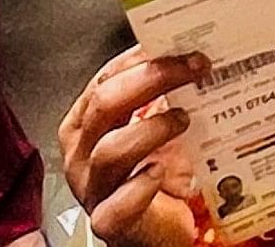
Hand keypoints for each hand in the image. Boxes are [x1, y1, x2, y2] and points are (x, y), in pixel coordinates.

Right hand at [56, 45, 211, 246]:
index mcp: (85, 124)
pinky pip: (118, 205)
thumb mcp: (150, 128)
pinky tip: (159, 173)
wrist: (153, 230)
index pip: (104, 79)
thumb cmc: (152, 174)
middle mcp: (82, 153)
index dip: (139, 60)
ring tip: (184, 118)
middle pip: (105, 105)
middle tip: (192, 68)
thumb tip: (193, 57)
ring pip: (110, 150)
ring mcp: (92, 188)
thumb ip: (161, 97)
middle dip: (151, 79)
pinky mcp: (110, 222)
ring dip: (151, 129)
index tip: (178, 46)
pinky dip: (140, 186)